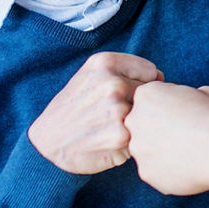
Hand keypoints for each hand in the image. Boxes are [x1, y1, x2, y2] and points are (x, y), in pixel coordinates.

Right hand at [29, 52, 163, 173]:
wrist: (47, 144)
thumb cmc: (74, 108)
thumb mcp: (89, 75)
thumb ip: (124, 69)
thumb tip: (161, 77)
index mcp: (104, 63)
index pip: (151, 71)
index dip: (141, 85)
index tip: (122, 94)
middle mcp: (112, 83)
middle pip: (151, 94)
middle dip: (137, 105)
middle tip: (110, 115)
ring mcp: (118, 110)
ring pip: (147, 115)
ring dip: (136, 123)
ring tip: (109, 127)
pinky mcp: (122, 136)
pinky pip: (142, 136)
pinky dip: (131, 141)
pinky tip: (110, 141)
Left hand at [126, 83, 208, 194]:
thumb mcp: (204, 93)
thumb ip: (186, 98)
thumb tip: (190, 104)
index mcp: (146, 95)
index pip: (149, 101)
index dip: (169, 107)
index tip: (186, 114)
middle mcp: (134, 121)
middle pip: (142, 125)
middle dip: (159, 130)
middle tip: (187, 135)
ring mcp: (139, 149)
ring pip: (148, 151)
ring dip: (164, 152)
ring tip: (191, 153)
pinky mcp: (147, 173)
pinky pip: (156, 171)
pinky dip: (170, 171)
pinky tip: (190, 168)